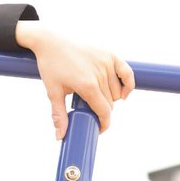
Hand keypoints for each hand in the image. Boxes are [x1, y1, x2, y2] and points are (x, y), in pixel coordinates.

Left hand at [15, 20, 134, 138]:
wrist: (51, 42)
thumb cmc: (51, 67)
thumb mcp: (53, 92)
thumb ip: (59, 115)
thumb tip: (60, 137)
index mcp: (88, 85)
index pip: (104, 111)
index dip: (103, 124)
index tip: (99, 129)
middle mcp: (100, 73)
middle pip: (110, 103)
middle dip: (102, 111)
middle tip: (89, 110)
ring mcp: (106, 63)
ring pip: (117, 92)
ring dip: (110, 99)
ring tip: (95, 97)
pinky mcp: (110, 55)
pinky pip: (127, 73)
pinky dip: (128, 84)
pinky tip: (123, 95)